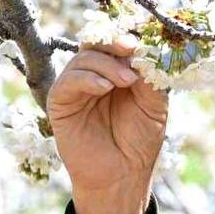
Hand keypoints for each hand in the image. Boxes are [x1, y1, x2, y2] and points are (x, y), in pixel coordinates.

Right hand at [47, 35, 168, 196]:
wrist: (123, 175)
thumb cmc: (140, 142)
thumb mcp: (154, 106)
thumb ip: (151, 78)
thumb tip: (147, 51)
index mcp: (119, 73)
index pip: (118, 45)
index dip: (129, 38)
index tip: (144, 40)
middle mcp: (96, 76)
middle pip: (97, 43)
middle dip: (114, 42)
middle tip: (131, 49)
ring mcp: (77, 88)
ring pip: (84, 58)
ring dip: (107, 64)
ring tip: (127, 81)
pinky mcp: (60, 102)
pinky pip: (68, 80)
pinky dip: (87, 78)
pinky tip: (105, 88)